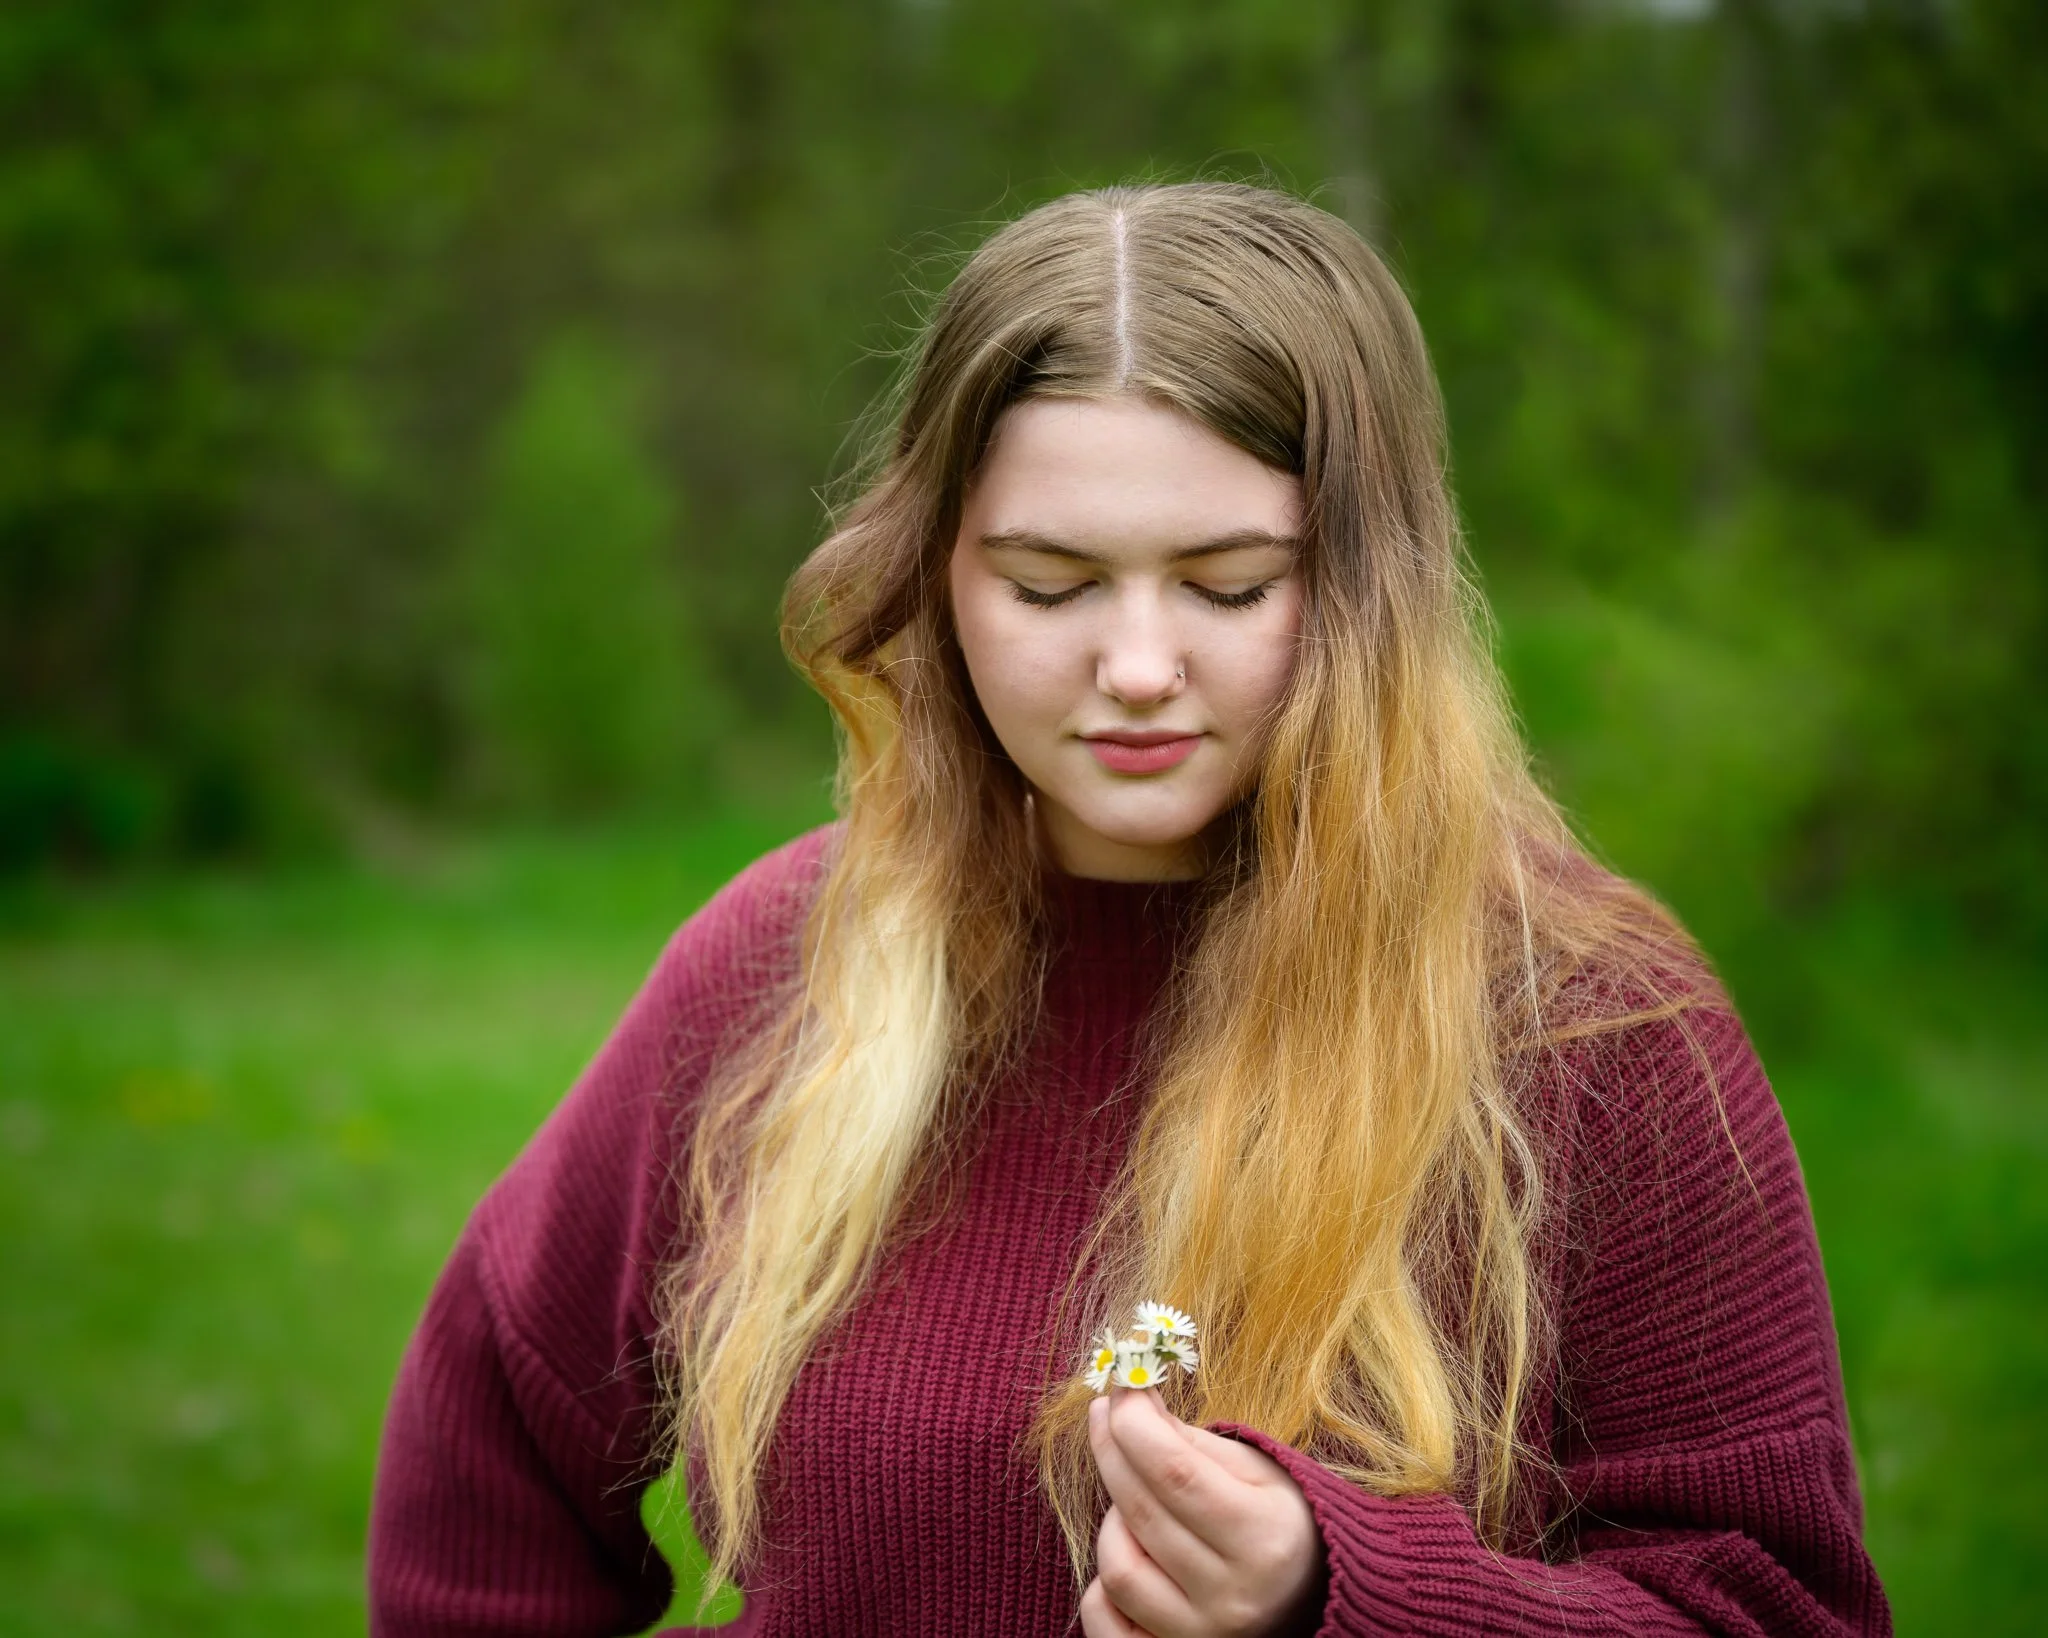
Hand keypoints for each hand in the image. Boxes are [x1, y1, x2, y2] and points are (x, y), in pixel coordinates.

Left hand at [1081, 1386, 1323, 1637]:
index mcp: (1264, 1538)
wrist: (1313, 1598)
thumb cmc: (1278, 1521)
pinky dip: (1101, 1585)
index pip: (1176, 1472)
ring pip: (1118, 1570)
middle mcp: (1234, 1598)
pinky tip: (1129, 1554)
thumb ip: (1187, 1439)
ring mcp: (1201, 1636)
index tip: (1119, 1390)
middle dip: (1112, 1451)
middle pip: (1141, 1513)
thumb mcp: (1253, 1471)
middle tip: (1108, 1416)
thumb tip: (1127, 1399)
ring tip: (1135, 1501)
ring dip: (1113, 1522)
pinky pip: (1103, 1620)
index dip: (1134, 1424)